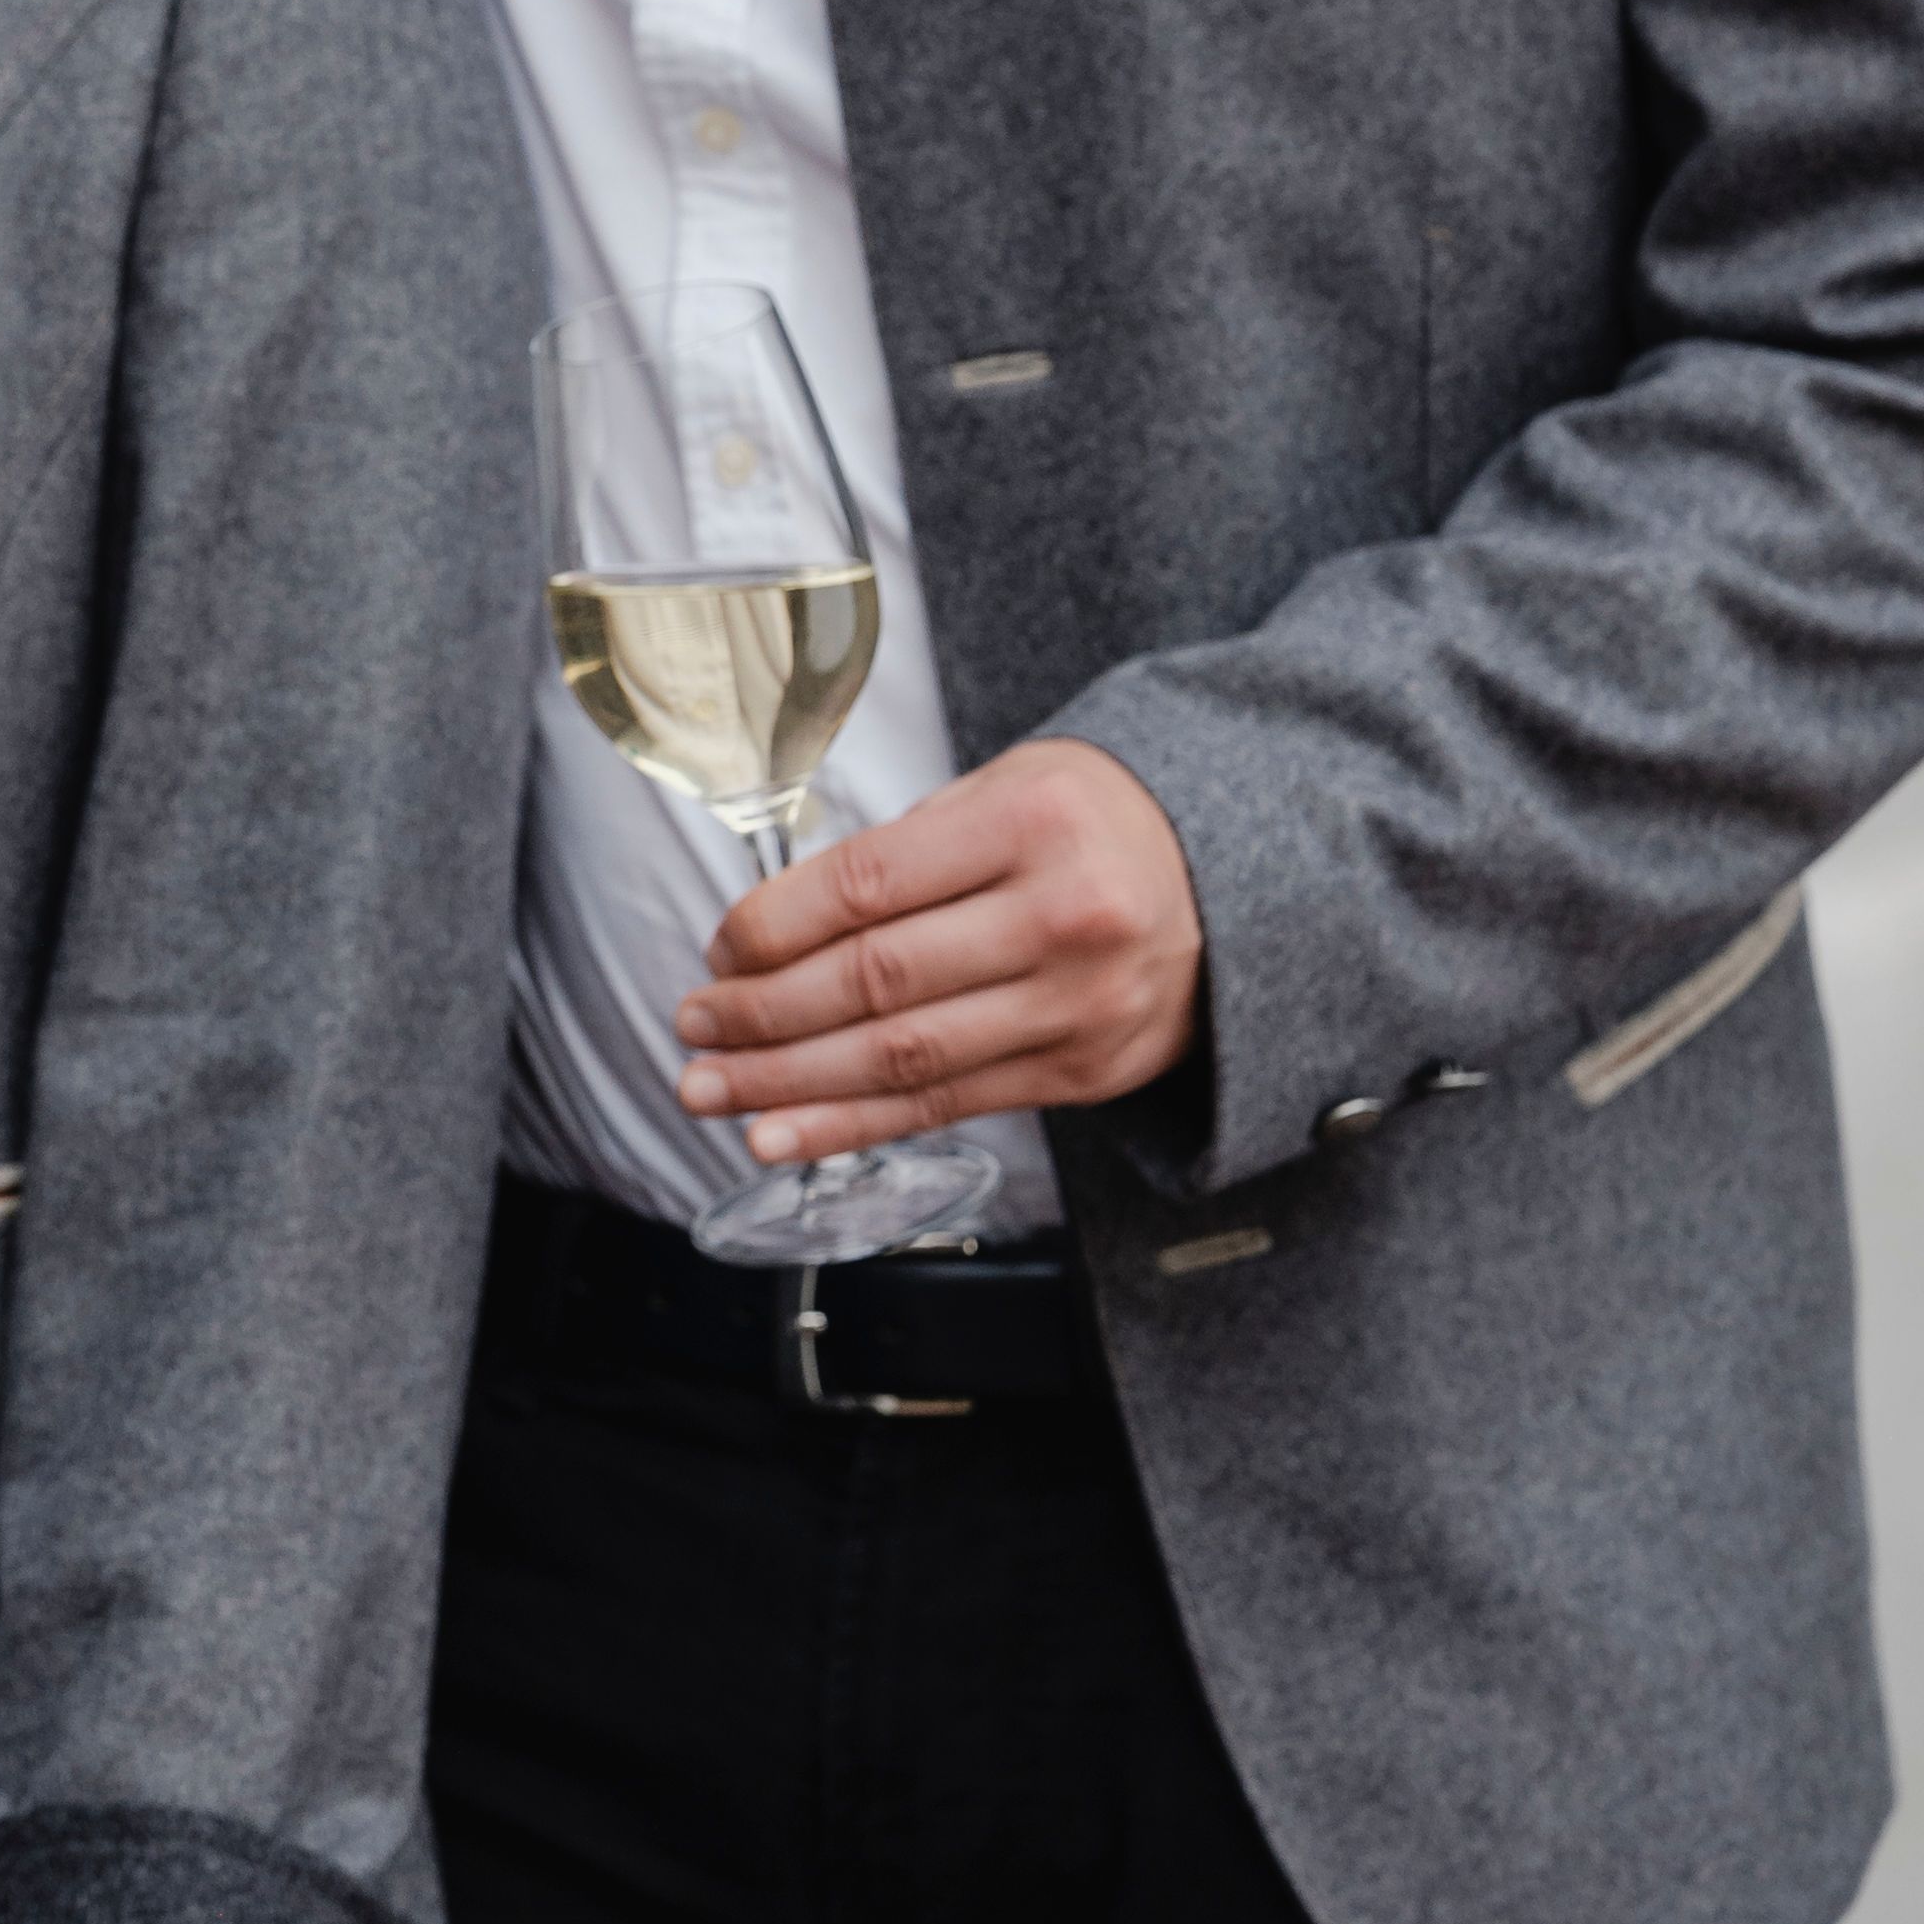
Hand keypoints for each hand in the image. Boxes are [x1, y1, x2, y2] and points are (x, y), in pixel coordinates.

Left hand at [678, 730, 1201, 1169]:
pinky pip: (946, 1105)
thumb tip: (773, 925)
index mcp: (1031, 823)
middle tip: (692, 1026)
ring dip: (789, 1083)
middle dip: (764, 1012)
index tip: (718, 947)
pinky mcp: (1082, 1072)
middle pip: (879, 981)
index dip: (775, 925)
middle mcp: (1063, 917)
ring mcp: (1078, 1005)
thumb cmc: (1090, 824)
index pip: (869, 885)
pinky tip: (783, 1135)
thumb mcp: (1008, 787)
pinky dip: (853, 1127)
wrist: (1231, 885)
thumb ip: (906, 848)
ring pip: (904, 1057)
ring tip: (710, 1090)